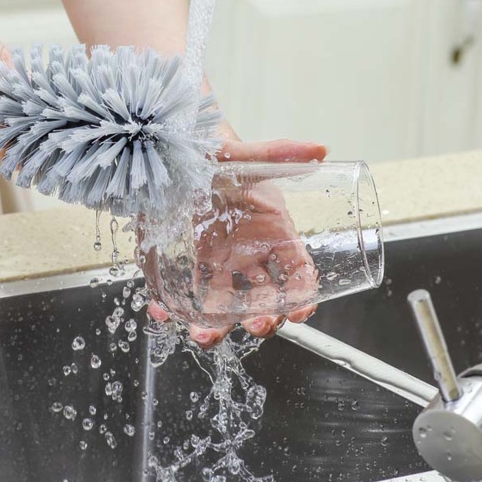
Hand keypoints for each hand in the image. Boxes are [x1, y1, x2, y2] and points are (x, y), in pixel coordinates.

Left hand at [147, 138, 327, 347]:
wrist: (175, 147)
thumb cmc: (216, 151)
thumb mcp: (243, 157)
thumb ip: (276, 154)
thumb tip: (318, 148)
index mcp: (271, 231)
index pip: (298, 271)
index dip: (303, 295)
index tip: (300, 311)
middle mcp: (247, 252)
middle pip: (263, 298)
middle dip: (263, 318)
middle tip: (256, 324)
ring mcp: (216, 260)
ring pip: (223, 304)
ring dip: (216, 325)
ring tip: (204, 333)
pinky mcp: (183, 261)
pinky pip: (181, 293)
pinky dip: (170, 308)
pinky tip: (163, 313)